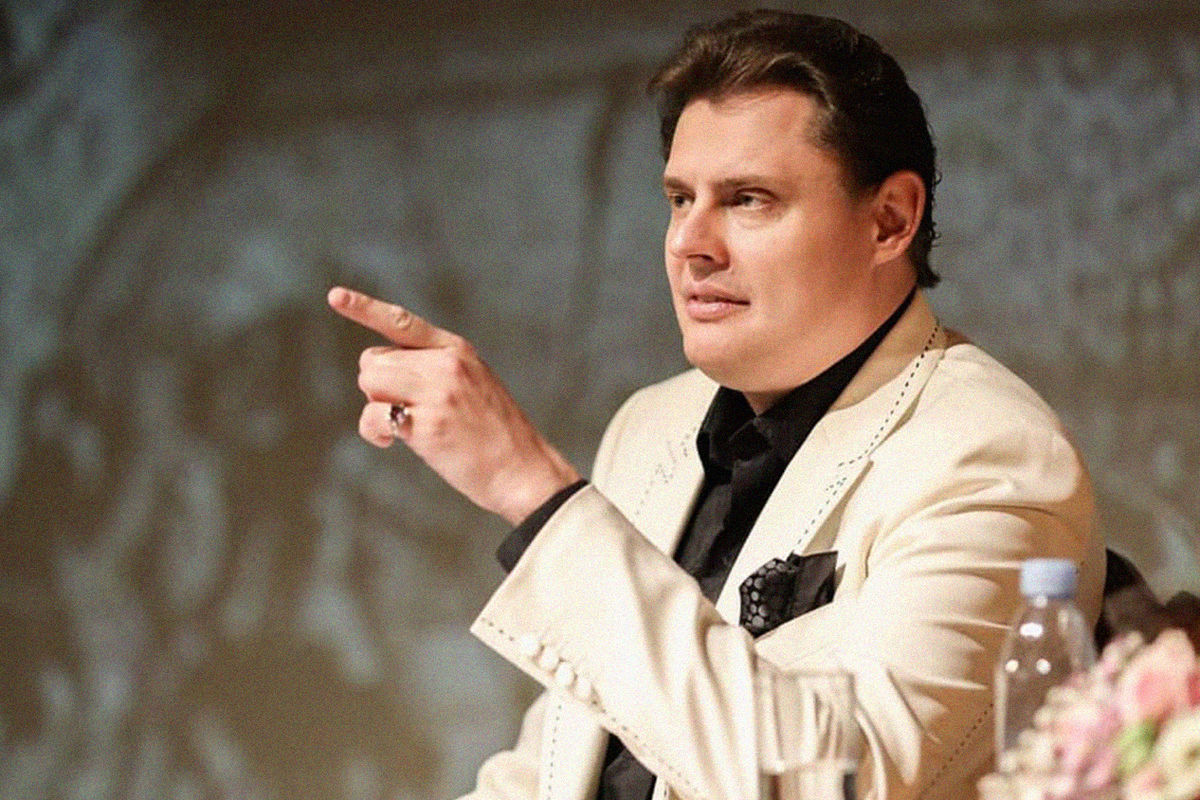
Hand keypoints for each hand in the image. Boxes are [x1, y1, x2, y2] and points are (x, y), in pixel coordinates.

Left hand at [327, 286, 579, 524]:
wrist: (523, 470)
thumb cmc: (494, 434)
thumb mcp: (474, 383)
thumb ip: (434, 369)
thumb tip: (379, 373)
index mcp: (457, 350)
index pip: (403, 322)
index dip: (365, 309)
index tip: (335, 296)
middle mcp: (446, 365)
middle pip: (374, 360)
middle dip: (379, 386)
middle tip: (407, 409)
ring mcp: (437, 393)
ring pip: (370, 382)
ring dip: (376, 407)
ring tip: (405, 425)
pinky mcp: (427, 425)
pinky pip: (373, 417)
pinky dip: (376, 432)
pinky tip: (393, 442)